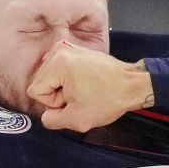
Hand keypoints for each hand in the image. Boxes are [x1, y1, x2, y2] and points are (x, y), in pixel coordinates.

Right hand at [27, 41, 153, 131]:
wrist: (133, 85)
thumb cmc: (108, 100)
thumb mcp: (76, 119)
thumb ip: (51, 120)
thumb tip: (46, 113)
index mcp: (57, 63)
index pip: (36, 91)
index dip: (53, 102)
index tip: (74, 100)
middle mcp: (60, 50)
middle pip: (42, 81)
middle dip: (57, 94)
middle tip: (81, 96)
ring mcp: (69, 47)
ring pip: (50, 77)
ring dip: (63, 87)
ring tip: (84, 90)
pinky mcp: (77, 50)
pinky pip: (60, 70)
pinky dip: (69, 79)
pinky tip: (85, 83)